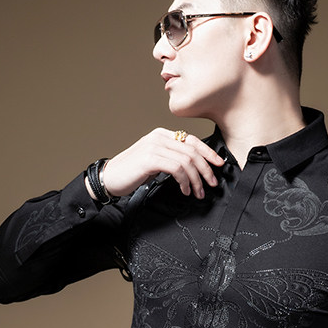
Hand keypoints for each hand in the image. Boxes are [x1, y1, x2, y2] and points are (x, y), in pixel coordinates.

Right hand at [97, 128, 223, 199]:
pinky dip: (185, 181)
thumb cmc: (132, 173)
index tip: (218, 164)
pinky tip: (184, 190)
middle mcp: (159, 137)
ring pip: (187, 160)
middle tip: (211, 183)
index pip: (192, 140)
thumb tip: (193, 168)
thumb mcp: (155, 161)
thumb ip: (171, 158)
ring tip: (197, 192)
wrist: (109, 178)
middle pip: (192, 150)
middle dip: (206, 169)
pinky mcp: (150, 158)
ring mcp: (154, 146)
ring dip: (196, 179)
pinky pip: (177, 168)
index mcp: (162, 135)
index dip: (208, 152)